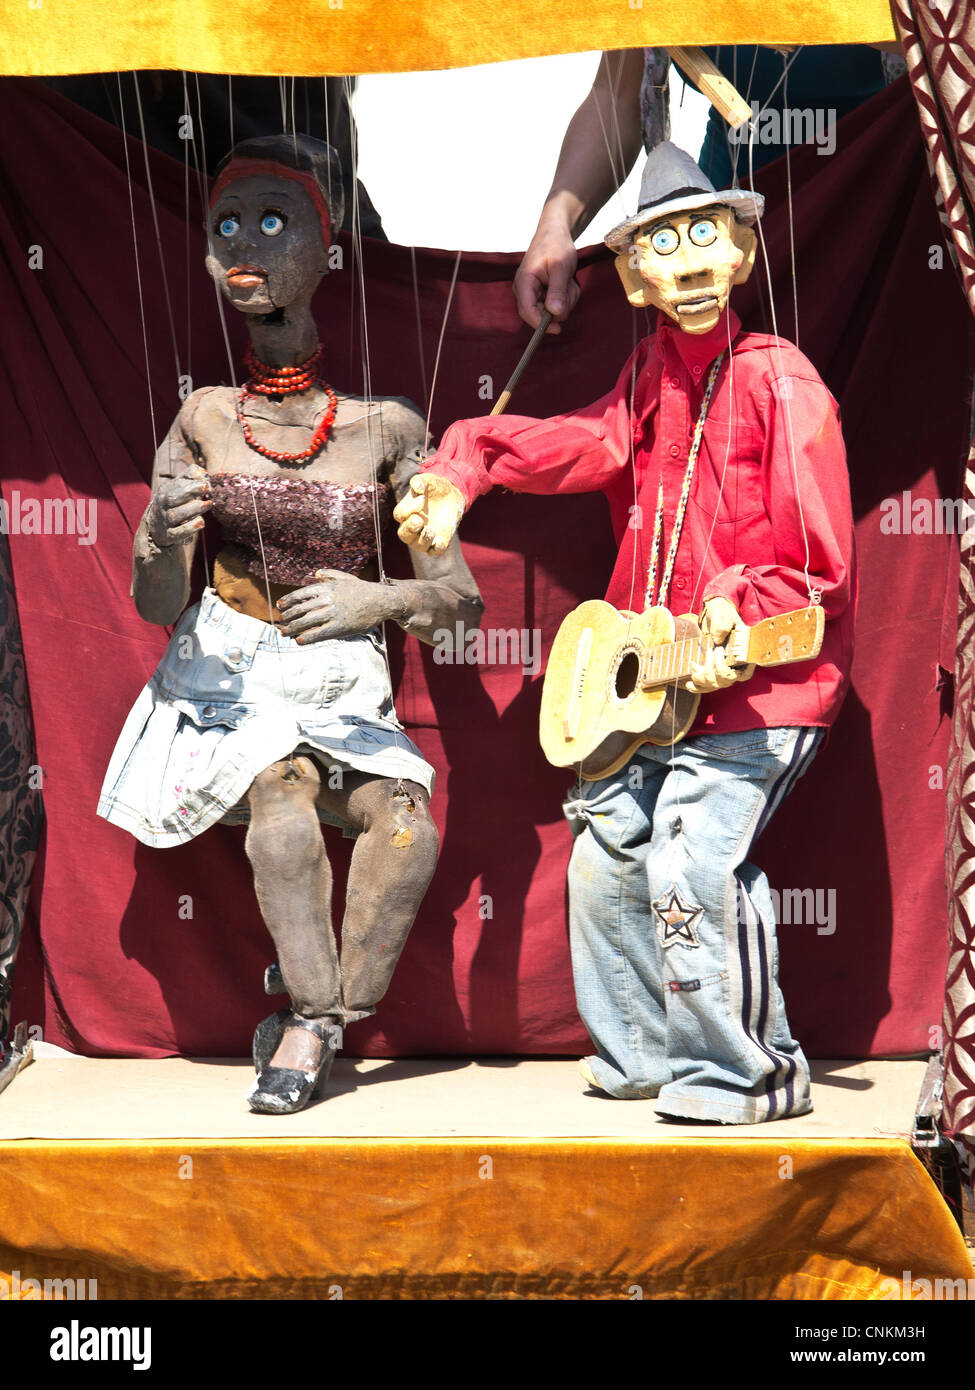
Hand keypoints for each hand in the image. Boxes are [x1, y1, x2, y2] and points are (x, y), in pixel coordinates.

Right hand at [146, 463, 211, 548]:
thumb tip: (204, 473)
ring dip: (193, 509)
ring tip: (208, 504)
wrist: (157, 527)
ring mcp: (165, 521)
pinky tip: (201, 522)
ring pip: (177, 515)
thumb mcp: (177, 487)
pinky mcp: (170, 536)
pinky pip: (179, 532)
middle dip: (189, 492)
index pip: (175, 485)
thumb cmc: (173, 503)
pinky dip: (190, 528)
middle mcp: (162, 506)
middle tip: (205, 488)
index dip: (190, 484)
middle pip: (172, 498)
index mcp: (165, 491)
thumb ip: (190, 477)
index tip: (205, 483)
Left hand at [277, 570, 401, 642]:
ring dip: (293, 628)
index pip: (300, 594)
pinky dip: (308, 638)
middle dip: (288, 617)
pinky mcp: (340, 627)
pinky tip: (299, 641)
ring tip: (284, 633)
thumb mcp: (345, 578)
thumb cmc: (363, 590)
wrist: (381, 601)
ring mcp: (333, 614)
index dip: (288, 601)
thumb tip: (315, 574)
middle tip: (281, 622)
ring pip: (306, 622)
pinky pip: (319, 633)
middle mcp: (327, 600)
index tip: (280, 606)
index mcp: (326, 587)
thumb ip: (329, 575)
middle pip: (300, 609)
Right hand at [393, 474, 465, 555]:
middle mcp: (412, 526)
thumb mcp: (427, 480)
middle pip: (403, 535)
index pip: (400, 515)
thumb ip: (419, 481)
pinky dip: (436, 549)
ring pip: (418, 546)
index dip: (408, 509)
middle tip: (419, 520)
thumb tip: (417, 488)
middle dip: (410, 530)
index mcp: (406, 512)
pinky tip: (440, 541)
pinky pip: (434, 552)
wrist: (452, 494)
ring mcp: (425, 535)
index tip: (422, 499)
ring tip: (431, 530)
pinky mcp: (439, 541)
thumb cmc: (435, 487)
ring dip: (423, 540)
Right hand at [513, 221, 580, 334]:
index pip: (527, 311)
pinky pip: (554, 305)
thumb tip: (555, 313)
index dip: (541, 323)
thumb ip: (557, 291)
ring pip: (550, 311)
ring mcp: (531, 293)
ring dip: (565, 299)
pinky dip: (565, 297)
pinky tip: (566, 283)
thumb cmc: (556, 245)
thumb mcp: (561, 267)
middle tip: (570, 287)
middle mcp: (524, 290)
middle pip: (539, 314)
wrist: (554, 233)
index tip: (558, 329)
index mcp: (524, 282)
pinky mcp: (539, 294)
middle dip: (559, 306)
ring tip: (569, 281)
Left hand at [686, 597, 755, 694]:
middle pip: (726, 679)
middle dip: (715, 669)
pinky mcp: (710, 670)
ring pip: (715, 684)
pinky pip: (705, 685)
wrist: (714, 612)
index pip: (745, 673)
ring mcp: (721, 669)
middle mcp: (733, 664)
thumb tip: (716, 640)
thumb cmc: (722, 613)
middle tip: (711, 652)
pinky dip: (696, 686)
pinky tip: (689, 684)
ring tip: (694, 666)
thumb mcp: (724, 616)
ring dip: (703, 678)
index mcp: (742, 652)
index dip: (740, 673)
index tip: (728, 660)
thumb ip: (722, 627)